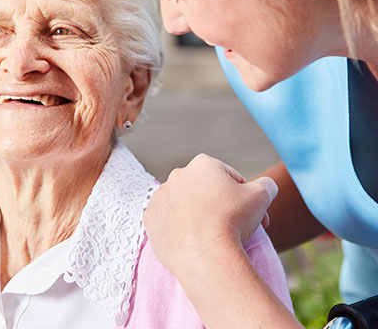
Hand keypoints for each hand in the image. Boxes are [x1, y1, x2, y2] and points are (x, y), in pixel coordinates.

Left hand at [144, 153, 277, 274]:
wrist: (205, 254)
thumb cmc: (233, 220)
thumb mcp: (261, 196)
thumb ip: (266, 184)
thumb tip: (267, 185)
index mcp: (202, 164)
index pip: (228, 177)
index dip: (244, 195)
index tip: (252, 214)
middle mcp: (177, 175)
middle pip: (205, 190)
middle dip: (220, 204)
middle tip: (234, 226)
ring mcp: (161, 197)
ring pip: (184, 204)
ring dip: (196, 215)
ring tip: (211, 234)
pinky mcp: (150, 218)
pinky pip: (167, 220)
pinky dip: (178, 228)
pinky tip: (191, 239)